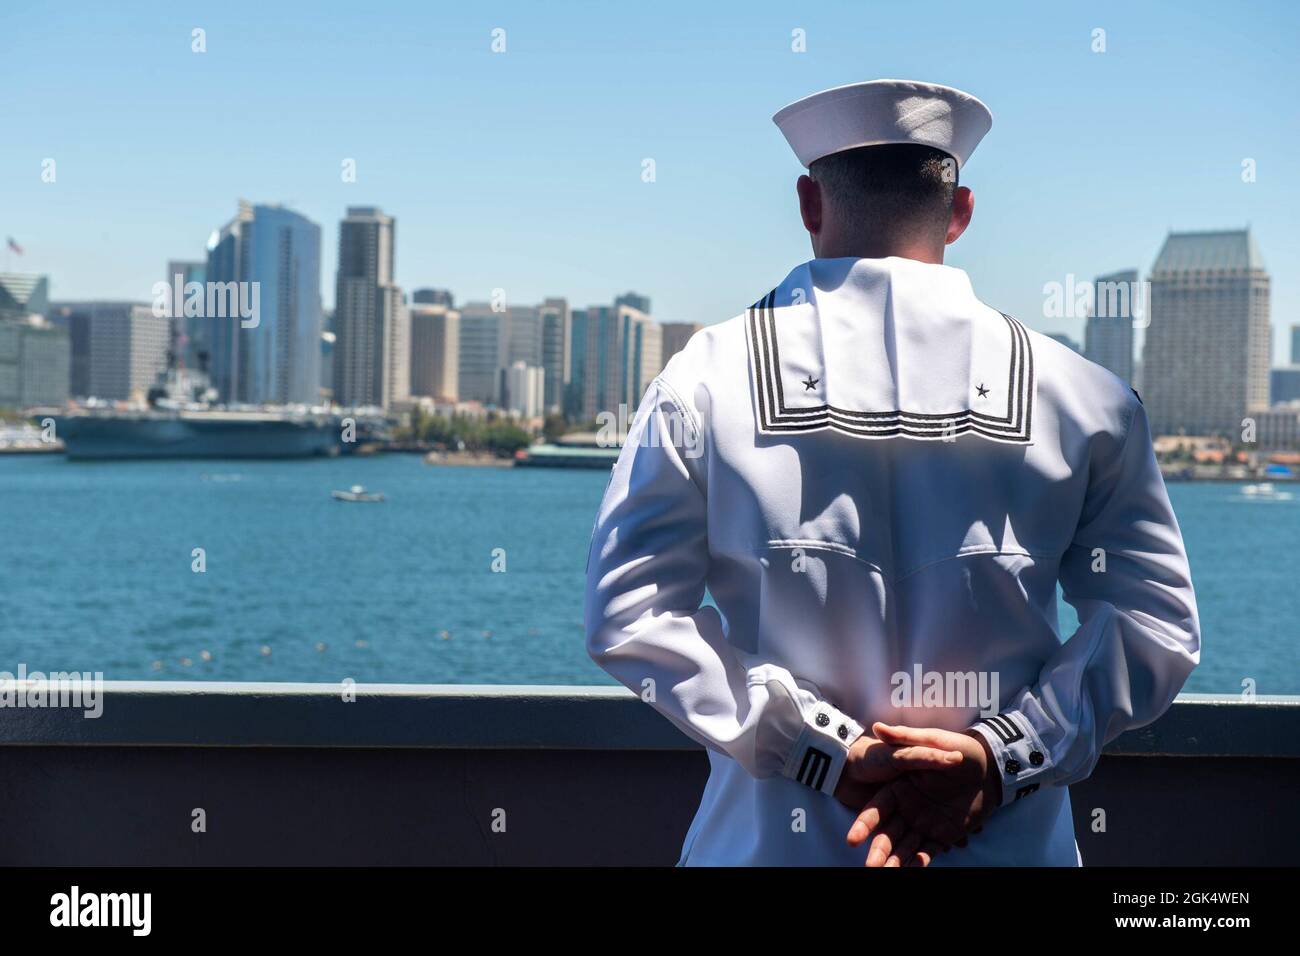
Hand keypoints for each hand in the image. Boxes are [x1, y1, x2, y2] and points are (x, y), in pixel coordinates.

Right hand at [845, 722, 1000, 866]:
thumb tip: (877, 727)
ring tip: (887, 873)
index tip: (852, 839)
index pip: (876, 809)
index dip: (863, 824)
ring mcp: (923, 822)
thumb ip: (905, 736)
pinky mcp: (942, 833)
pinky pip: (928, 850)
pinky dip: (920, 861)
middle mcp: (907, 808)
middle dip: (878, 850)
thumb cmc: (962, 749)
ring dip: (896, 861)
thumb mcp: (933, 738)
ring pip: (905, 845)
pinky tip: (912, 869)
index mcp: (899, 788)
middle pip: (887, 832)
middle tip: (871, 867)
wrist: (992, 766)